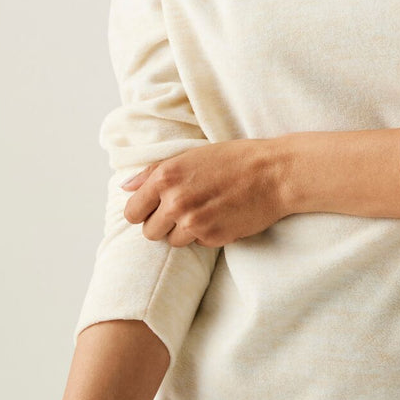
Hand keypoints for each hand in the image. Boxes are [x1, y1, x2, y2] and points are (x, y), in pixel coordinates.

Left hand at [119, 138, 288, 247]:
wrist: (273, 173)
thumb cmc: (234, 159)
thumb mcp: (192, 155)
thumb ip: (154, 172)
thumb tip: (126, 186)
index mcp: (165, 177)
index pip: (132, 212)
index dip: (144, 211)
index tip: (156, 207)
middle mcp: (175, 202)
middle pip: (149, 232)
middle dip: (163, 224)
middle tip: (185, 208)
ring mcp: (193, 223)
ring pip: (172, 241)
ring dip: (185, 230)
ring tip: (206, 210)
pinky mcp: (211, 238)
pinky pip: (197, 243)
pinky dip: (206, 233)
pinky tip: (221, 215)